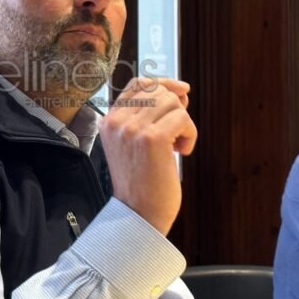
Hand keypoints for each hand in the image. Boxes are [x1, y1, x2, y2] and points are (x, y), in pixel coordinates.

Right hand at [97, 78, 196, 235]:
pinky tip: (182, 152)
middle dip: (176, 107)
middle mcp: (117, 121)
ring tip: (177, 146)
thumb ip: (147, 116)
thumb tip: (179, 91)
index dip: (163, 83)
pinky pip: (182, 119)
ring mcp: (133, 128)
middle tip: (180, 130)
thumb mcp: (134, 143)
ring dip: (183, 123)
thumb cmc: (142, 182)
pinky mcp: (152, 139)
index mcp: (109, 121)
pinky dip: (190, 134)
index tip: (181, 91)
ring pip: (172, 103)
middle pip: (158, 91)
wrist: (139, 214)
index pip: (137, 84)